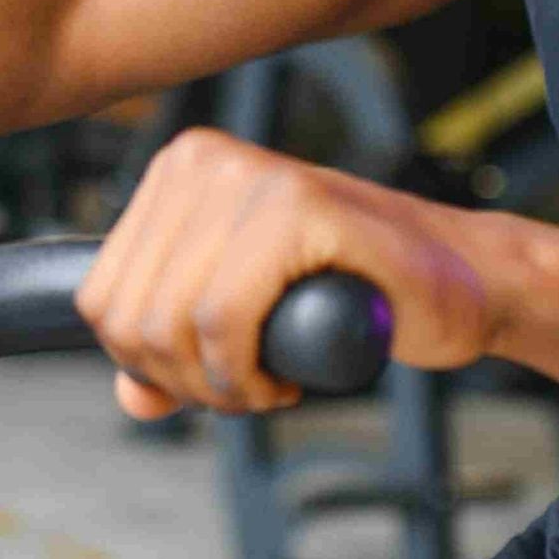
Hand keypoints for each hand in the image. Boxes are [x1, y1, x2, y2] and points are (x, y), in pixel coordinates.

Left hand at [77, 127, 503, 421]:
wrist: (460, 285)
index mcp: (177, 171)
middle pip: (127, 317)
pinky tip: (285, 378)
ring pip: (170, 323)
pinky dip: (245, 374)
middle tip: (245, 389)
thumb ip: (177, 356)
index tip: (210, 377)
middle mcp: (202, 159)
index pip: (98, 297)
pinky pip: (222, 319)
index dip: (146, 366)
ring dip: (218, 385)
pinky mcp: (297, 207)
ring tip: (268, 382)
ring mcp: (250, 176)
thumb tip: (130, 398)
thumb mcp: (242, 325)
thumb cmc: (354, 297)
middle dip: (182, 382)